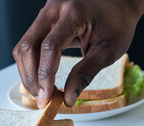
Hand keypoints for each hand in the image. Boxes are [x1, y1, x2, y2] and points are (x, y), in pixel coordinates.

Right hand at [12, 0, 143, 107]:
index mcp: (74, 14)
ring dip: (29, 72)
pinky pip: (30, 43)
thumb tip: (68, 98)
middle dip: (32, 77)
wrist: (119, 7)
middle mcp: (54, 9)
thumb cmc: (117, 26)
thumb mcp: (108, 52)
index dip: (45, 75)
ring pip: (24, 46)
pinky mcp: (44, 20)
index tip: (47, 97)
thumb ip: (86, 74)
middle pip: (29, 46)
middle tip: (42, 99)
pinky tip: (42, 79)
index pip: (49, 47)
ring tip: (42, 92)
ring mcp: (47, 13)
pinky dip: (33, 64)